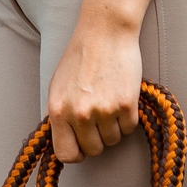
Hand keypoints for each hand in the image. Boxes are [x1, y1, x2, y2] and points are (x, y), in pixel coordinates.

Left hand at [46, 16, 142, 164]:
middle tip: (100, 118)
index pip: (65, 154)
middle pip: (93, 150)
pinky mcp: (125, 104)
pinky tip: (121, 97)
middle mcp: (79, 114)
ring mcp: (103, 110)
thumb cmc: (81, 56)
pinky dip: (128, 117)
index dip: (77, 153)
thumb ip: (59, 115)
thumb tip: (64, 140)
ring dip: (114, 126)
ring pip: (113, 140)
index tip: (83, 145)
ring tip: (110, 102)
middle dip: (98, 138)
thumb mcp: (58, 86)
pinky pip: (129, 127)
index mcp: (58, 110)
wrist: (105, 31)